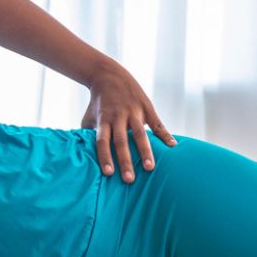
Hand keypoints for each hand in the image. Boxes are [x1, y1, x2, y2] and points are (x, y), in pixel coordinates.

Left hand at [79, 63, 175, 182]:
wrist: (108, 76)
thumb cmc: (98, 103)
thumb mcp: (89, 118)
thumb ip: (86, 136)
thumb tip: (84, 157)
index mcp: (104, 120)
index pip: (103, 142)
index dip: (105, 157)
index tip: (109, 173)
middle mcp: (118, 117)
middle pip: (121, 142)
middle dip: (125, 161)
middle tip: (130, 179)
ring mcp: (133, 112)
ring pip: (140, 134)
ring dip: (145, 152)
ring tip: (150, 168)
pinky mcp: (146, 107)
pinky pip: (157, 122)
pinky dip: (165, 134)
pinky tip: (172, 146)